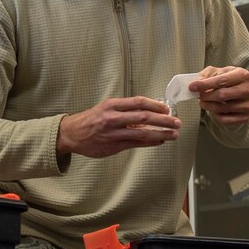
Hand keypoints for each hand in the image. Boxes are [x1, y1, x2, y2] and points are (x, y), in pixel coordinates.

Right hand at [57, 97, 179, 158]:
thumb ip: (124, 110)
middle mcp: (113, 118)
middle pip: (144, 117)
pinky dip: (150, 143)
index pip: (138, 102)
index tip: (167, 108)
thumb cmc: (90, 120)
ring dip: (161, 134)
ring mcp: (113, 133)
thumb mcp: (105, 108)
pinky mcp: (113, 146)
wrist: (71, 134)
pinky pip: (136, 144)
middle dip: (163, 120)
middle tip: (176, 122)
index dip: (155, 105)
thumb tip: (147, 113)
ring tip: (173, 134)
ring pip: (142, 133)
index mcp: (112, 105)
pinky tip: (159, 141)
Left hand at [189, 66, 248, 125]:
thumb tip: (196, 83)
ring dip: (207, 105)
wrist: (240, 91)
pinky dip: (214, 115)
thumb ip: (205, 75)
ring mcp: (248, 104)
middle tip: (198, 95)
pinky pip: (224, 120)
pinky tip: (213, 109)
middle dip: (206, 96)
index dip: (204, 84)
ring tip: (203, 101)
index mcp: (242, 75)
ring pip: (221, 108)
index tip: (192, 87)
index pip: (222, 80)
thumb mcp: (217, 72)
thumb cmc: (227, 80)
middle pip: (222, 95)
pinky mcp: (245, 117)